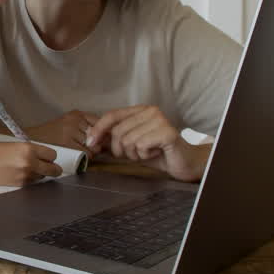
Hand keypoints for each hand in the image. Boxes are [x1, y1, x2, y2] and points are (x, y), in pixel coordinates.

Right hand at [0, 141, 62, 185]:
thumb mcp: (15, 145)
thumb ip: (31, 150)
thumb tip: (44, 156)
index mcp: (28, 149)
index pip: (52, 155)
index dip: (50, 156)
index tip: (48, 157)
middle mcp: (29, 163)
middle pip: (54, 170)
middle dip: (53, 168)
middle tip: (51, 167)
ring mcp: (26, 175)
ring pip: (43, 177)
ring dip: (39, 173)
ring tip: (26, 168)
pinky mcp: (21, 185)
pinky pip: (33, 182)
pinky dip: (30, 178)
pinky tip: (19, 173)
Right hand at [24, 110, 98, 152]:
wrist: (33, 138)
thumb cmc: (52, 134)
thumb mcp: (69, 124)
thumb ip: (86, 128)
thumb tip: (105, 140)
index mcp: (77, 114)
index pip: (99, 123)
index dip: (103, 133)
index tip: (101, 140)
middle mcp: (74, 120)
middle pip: (97, 135)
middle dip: (97, 144)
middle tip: (92, 149)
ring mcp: (70, 130)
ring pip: (92, 146)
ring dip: (91, 152)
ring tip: (83, 153)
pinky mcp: (66, 142)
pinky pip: (84, 153)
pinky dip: (85, 157)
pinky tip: (79, 157)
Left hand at [85, 105, 206, 181]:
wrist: (183, 163)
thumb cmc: (157, 153)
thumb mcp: (131, 145)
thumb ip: (114, 138)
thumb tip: (91, 137)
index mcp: (140, 110)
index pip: (112, 115)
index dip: (99, 129)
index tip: (90, 142)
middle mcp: (150, 111)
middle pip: (118, 131)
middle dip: (121, 150)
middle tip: (136, 154)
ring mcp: (159, 120)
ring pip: (128, 141)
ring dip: (135, 154)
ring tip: (148, 153)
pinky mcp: (167, 132)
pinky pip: (141, 146)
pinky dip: (145, 155)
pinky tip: (156, 153)